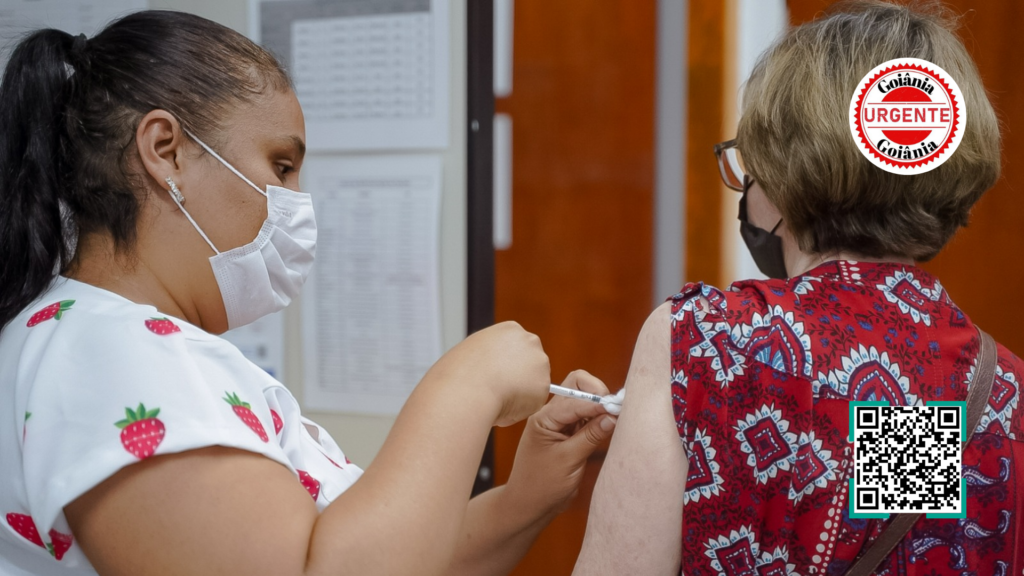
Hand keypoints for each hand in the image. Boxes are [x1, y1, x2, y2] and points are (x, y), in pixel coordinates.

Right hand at [432, 321, 550, 426]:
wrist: (467, 388)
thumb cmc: (461, 373)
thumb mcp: (471, 353)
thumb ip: (488, 357)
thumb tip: (490, 372)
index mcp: (510, 329)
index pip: (516, 347)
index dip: (507, 364)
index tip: (499, 374)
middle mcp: (529, 341)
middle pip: (530, 362)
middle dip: (520, 376)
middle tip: (500, 390)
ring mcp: (539, 362)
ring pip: (534, 383)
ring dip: (521, 392)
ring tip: (498, 398)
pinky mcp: (544, 386)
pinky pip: (534, 402)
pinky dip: (522, 408)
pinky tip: (505, 406)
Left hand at [503, 370, 617, 518]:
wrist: (530, 505)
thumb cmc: (542, 485)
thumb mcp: (569, 461)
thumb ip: (590, 436)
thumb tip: (612, 416)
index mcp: (544, 418)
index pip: (574, 398)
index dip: (597, 402)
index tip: (617, 409)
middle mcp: (551, 415)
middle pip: (577, 386)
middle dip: (598, 393)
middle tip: (614, 410)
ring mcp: (560, 423)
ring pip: (583, 399)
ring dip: (600, 405)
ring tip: (614, 418)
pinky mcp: (569, 433)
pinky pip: (586, 416)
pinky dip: (599, 417)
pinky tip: (608, 426)